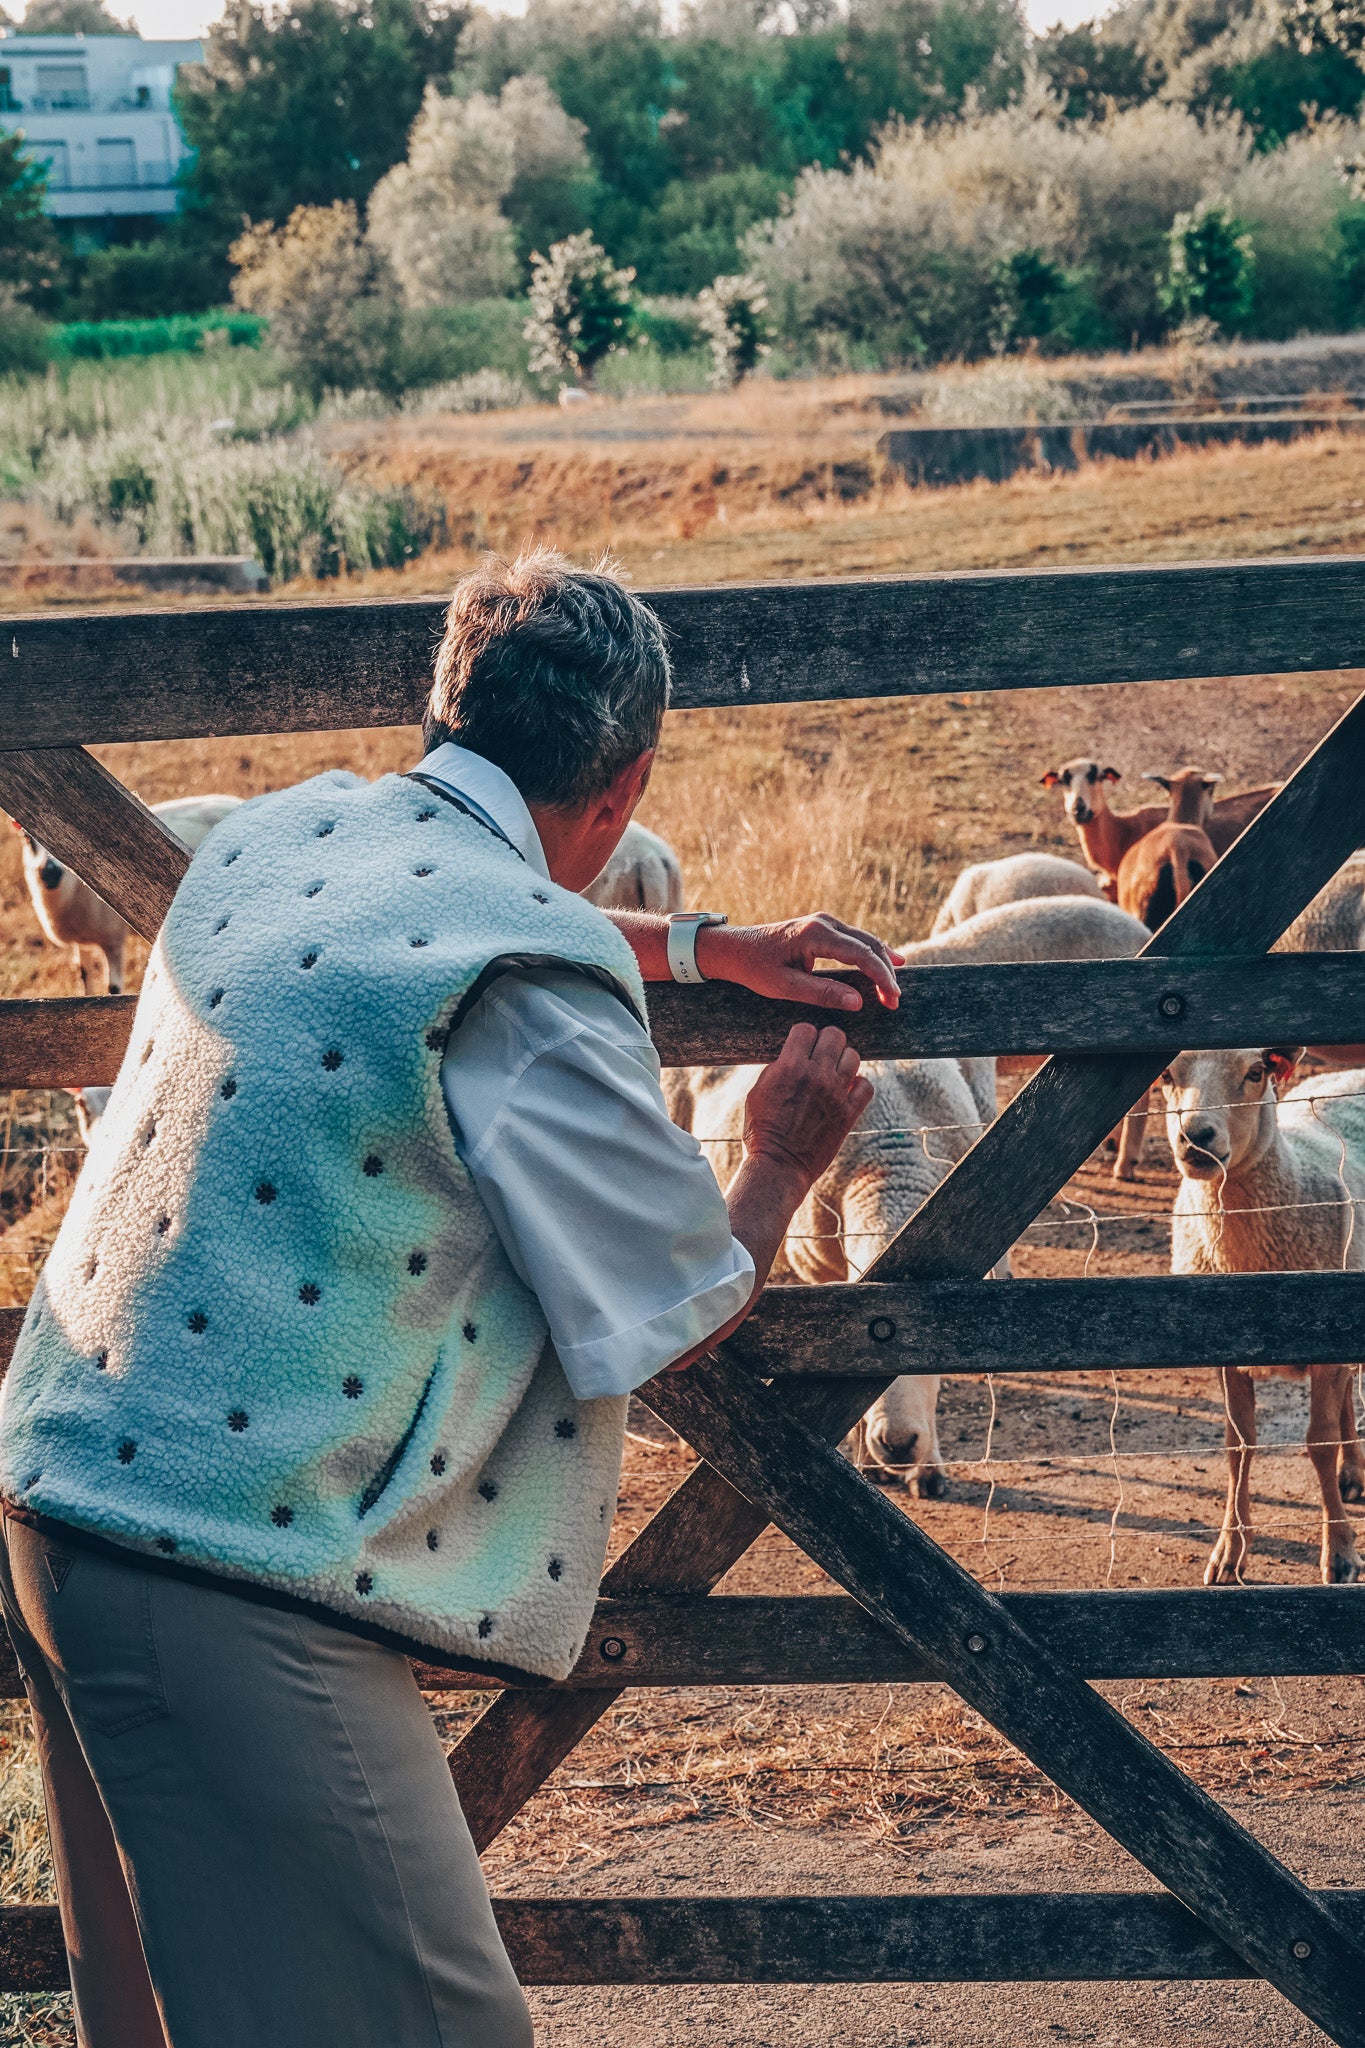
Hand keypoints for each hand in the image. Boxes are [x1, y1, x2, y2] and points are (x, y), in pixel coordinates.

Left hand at [696, 914, 902, 1011]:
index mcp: (816, 934)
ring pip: (865, 940)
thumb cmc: (755, 968)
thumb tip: (857, 1002)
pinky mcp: (822, 927)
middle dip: (885, 972)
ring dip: (881, 963)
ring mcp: (824, 922)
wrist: (734, 948)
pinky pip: (854, 940)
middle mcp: (824, 922)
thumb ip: (822, 993)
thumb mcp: (786, 987)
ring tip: (892, 989)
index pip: (861, 954)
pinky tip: (886, 964)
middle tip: (894, 1001)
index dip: (881, 977)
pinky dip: (870, 954)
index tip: (892, 998)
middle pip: (869, 945)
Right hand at [741, 1023, 874, 1190]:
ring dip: (844, 1060)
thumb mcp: (757, 1093)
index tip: (802, 1045)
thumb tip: (792, 1055)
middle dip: (827, 1041)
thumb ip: (777, 1069)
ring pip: (853, 1056)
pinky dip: (859, 1085)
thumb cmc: (761, 1131)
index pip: (805, 1029)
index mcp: (790, 1067)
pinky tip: (847, 1090)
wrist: (778, 1165)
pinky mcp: (848, 1114)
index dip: (803, 1035)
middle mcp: (816, 1076)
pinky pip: (866, 1086)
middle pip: (834, 1036)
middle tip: (821, 1054)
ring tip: (835, 1071)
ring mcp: (835, 1094)